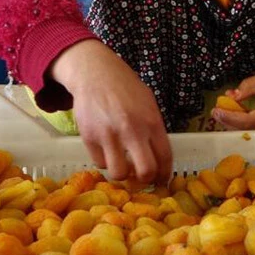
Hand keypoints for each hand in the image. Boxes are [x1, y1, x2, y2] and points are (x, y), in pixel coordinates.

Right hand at [50, 40, 171, 183]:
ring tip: (122, 164)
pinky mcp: (89, 137)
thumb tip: (159, 158)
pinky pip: (100, 163)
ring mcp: (109, 135)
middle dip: (145, 180)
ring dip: (122, 173)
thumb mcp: (149, 103)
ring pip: (119, 173)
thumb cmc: (126, 88)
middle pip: (145, 172)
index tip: (162, 180)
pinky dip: (105, 161)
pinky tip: (107, 151)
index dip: (165, 174)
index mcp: (152, 121)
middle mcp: (132, 130)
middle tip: (142, 177)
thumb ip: (154, 129)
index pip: (165, 157)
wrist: (95, 73)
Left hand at [211, 70, 254, 129]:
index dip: (230, 118)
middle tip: (215, 111)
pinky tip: (234, 109)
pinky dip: (241, 119)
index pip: (248, 121)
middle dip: (228, 120)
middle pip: (245, 129)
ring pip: (248, 130)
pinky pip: (254, 127)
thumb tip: (233, 96)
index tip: (216, 111)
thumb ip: (252, 85)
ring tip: (223, 107)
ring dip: (233, 120)